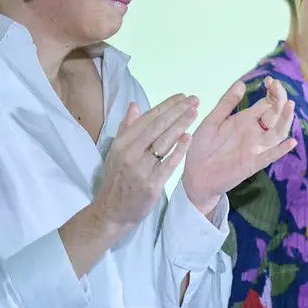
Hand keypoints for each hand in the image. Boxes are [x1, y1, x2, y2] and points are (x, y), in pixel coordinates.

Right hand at [92, 94, 198, 228]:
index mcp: (121, 143)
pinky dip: (180, 149)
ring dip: (181, 124)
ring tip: (195, 112)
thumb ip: (127, 128)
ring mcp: (141, 169)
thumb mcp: (116, 151)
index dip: (166, 106)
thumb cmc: (118, 179)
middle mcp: (130, 153)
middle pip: (158, 127)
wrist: (112, 211)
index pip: (147, 118)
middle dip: (177, 111)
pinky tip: (189, 137)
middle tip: (194, 99)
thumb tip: (134, 105)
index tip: (181, 96)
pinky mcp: (152, 184)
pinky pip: (169, 163)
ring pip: (164, 142)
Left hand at [182, 77, 296, 214]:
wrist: (194, 174)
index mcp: (245, 120)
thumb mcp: (212, 120)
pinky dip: (281, 150)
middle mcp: (254, 132)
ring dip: (285, 120)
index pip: (267, 103)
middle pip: (275, 115)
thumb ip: (226, 103)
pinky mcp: (252, 163)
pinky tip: (290, 142)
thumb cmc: (202, 147)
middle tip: (278, 86)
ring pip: (277, 133)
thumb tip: (241, 83)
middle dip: (280, 100)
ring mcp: (255, 148)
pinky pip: (269, 156)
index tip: (271, 80)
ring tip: (289, 105)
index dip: (272, 92)